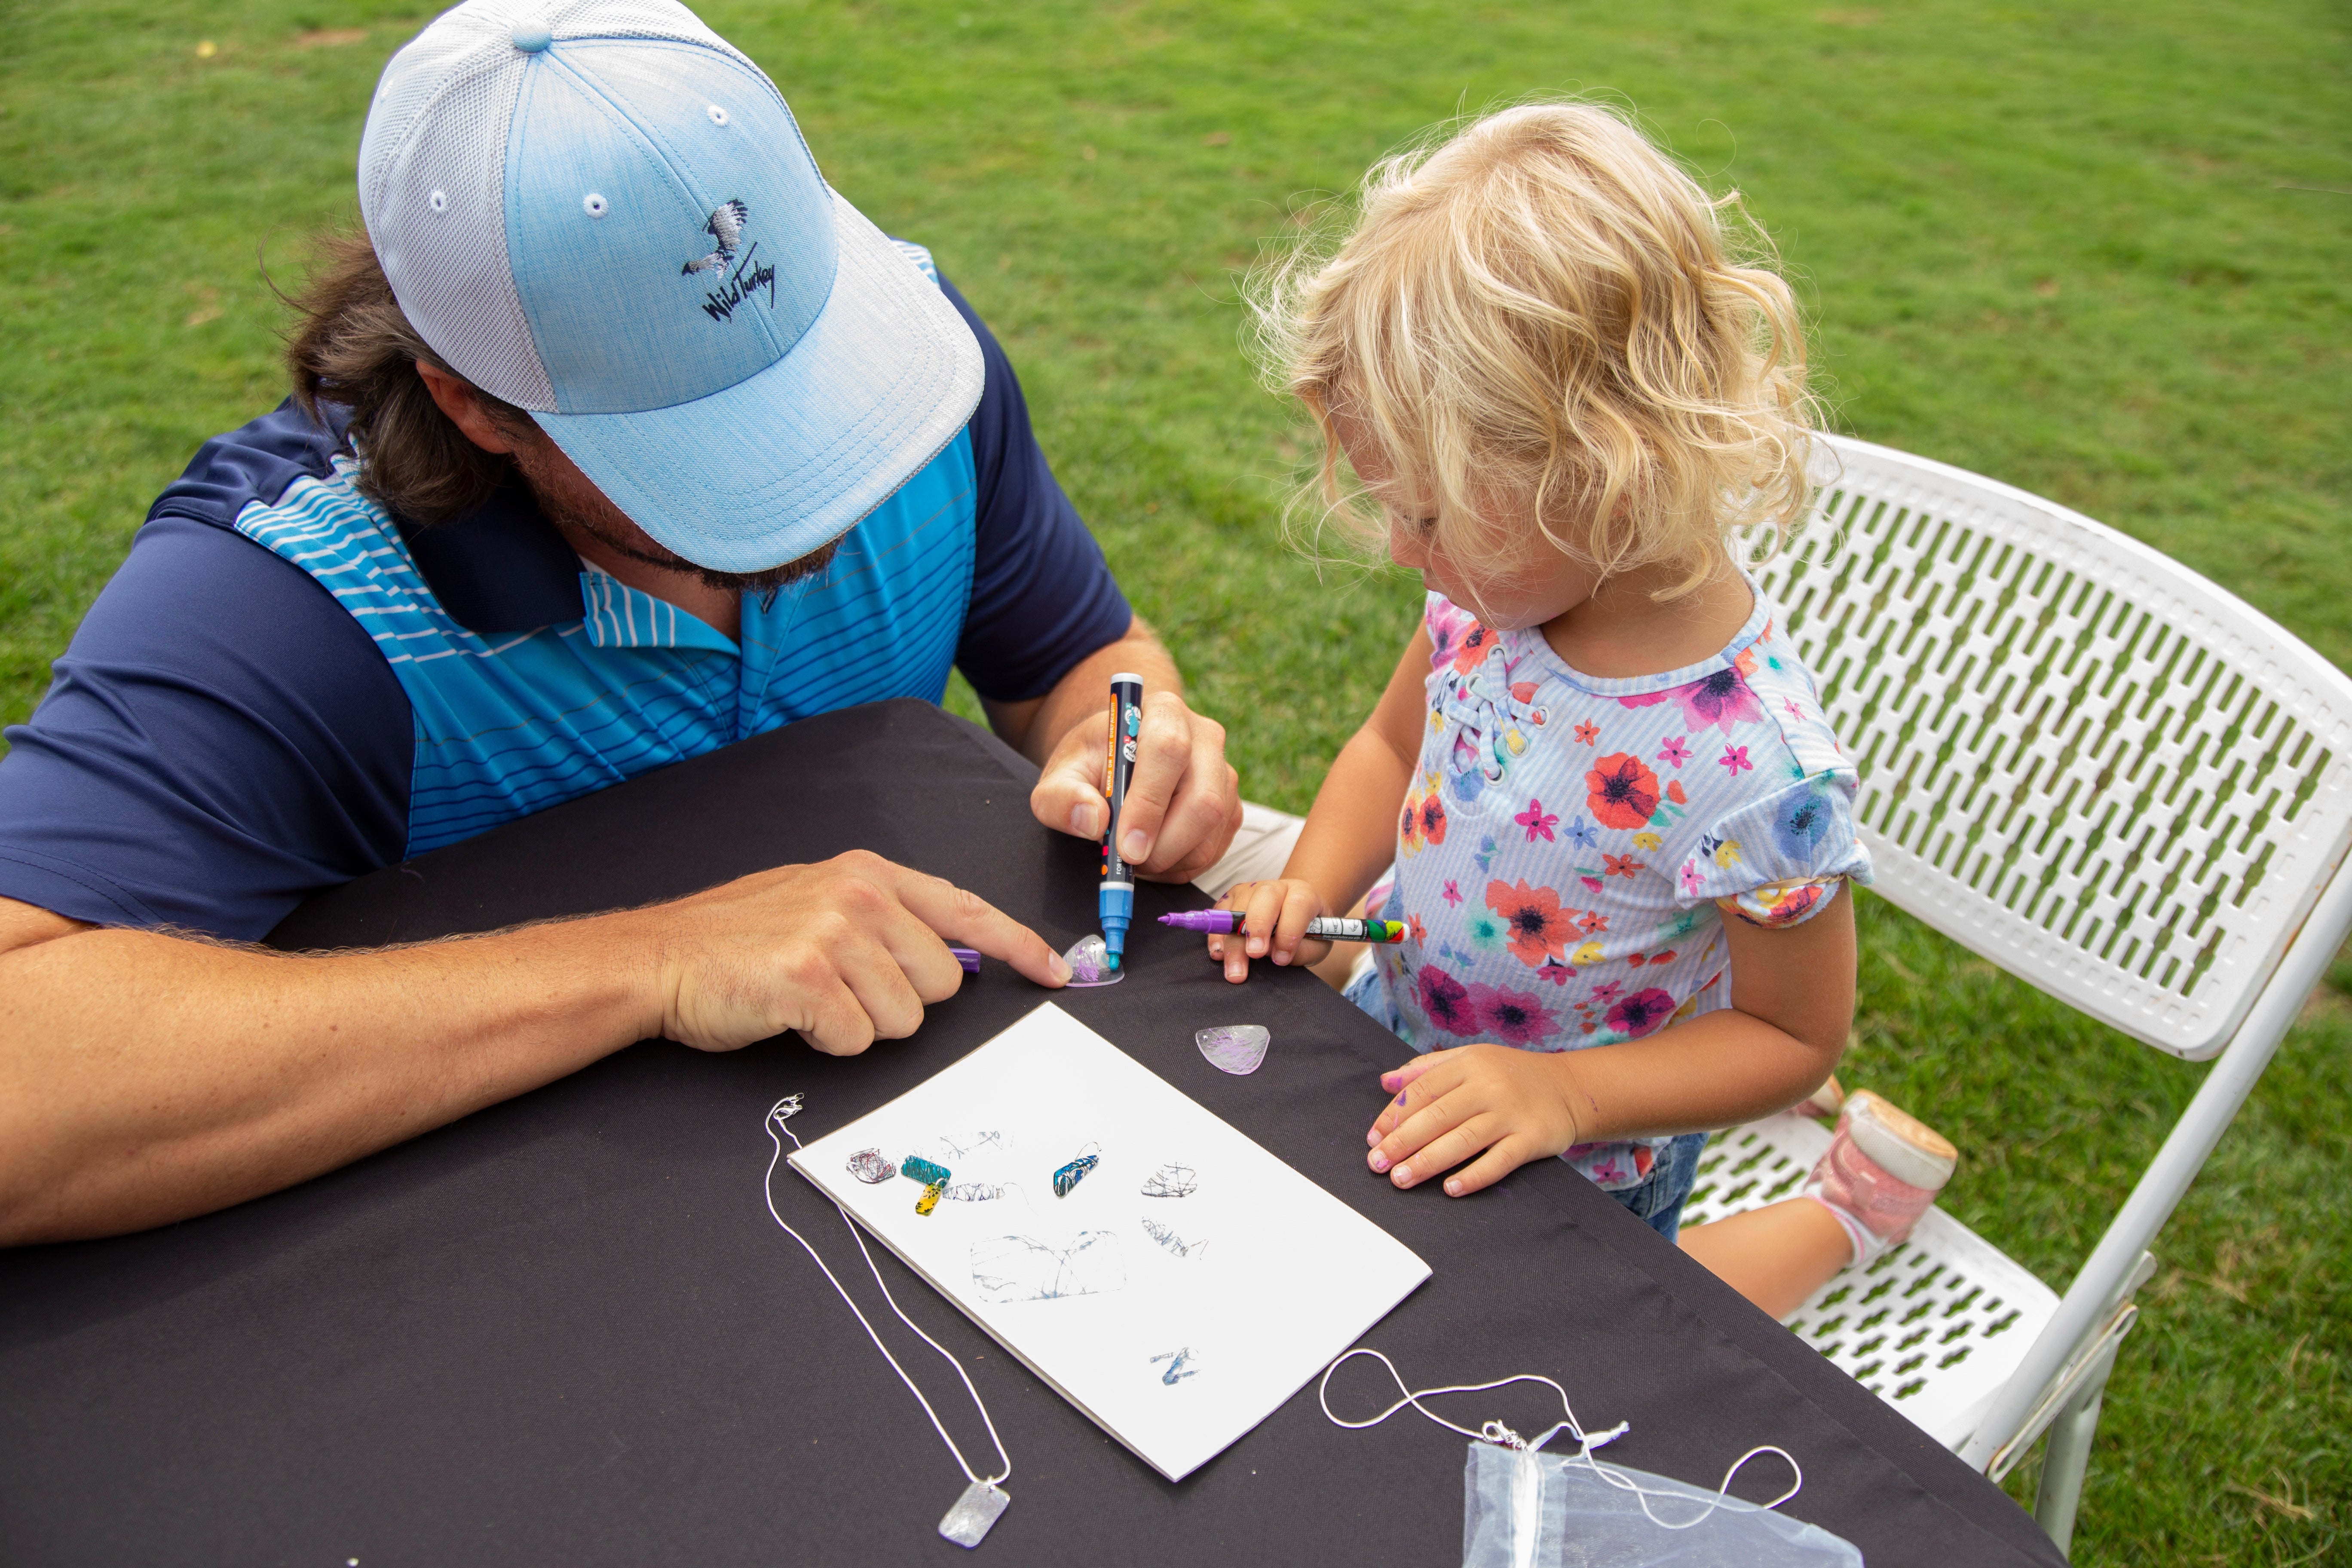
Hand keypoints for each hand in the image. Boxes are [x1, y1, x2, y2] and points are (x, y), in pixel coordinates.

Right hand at [647, 850, 1070, 1054]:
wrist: (661, 958)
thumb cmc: (740, 941)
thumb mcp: (820, 902)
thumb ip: (888, 919)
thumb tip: (954, 956)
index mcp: (869, 873)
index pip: (967, 908)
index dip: (1017, 945)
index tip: (1055, 972)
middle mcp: (861, 894)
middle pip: (942, 981)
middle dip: (900, 1001)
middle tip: (842, 991)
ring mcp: (835, 933)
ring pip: (905, 1018)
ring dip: (860, 1025)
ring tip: (811, 1001)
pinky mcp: (809, 978)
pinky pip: (857, 1039)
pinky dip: (826, 1041)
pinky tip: (791, 1015)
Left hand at [1030, 689, 1240, 882]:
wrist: (1120, 760)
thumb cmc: (1093, 765)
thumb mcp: (1061, 775)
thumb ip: (1062, 797)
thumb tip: (1093, 821)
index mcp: (1163, 713)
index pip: (1168, 752)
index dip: (1149, 804)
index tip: (1125, 846)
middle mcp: (1204, 738)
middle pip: (1204, 800)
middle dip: (1164, 845)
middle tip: (1129, 863)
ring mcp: (1224, 774)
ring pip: (1211, 832)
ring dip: (1170, 859)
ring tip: (1134, 856)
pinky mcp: (1231, 808)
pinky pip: (1214, 849)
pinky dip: (1181, 865)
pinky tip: (1153, 854)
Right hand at [1206, 878, 1330, 982]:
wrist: (1297, 918)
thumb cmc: (1310, 933)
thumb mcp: (1317, 945)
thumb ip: (1300, 951)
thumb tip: (1271, 953)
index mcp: (1304, 894)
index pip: (1297, 905)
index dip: (1289, 931)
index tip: (1282, 958)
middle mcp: (1276, 887)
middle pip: (1264, 898)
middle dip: (1257, 928)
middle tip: (1255, 955)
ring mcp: (1251, 890)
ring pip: (1238, 907)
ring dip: (1233, 940)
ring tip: (1233, 969)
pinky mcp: (1232, 898)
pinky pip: (1219, 912)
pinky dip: (1217, 935)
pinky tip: (1218, 953)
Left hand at [1364, 1045, 1584, 1196]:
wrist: (1569, 1087)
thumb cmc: (1509, 1075)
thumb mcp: (1470, 1059)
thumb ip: (1427, 1069)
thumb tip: (1385, 1081)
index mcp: (1468, 1065)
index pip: (1422, 1091)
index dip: (1394, 1116)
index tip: (1373, 1138)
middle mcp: (1488, 1086)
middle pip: (1437, 1117)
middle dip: (1402, 1143)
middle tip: (1377, 1164)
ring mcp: (1511, 1113)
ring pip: (1462, 1140)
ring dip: (1428, 1162)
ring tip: (1401, 1179)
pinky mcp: (1531, 1138)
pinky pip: (1499, 1161)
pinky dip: (1474, 1176)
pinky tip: (1450, 1189)